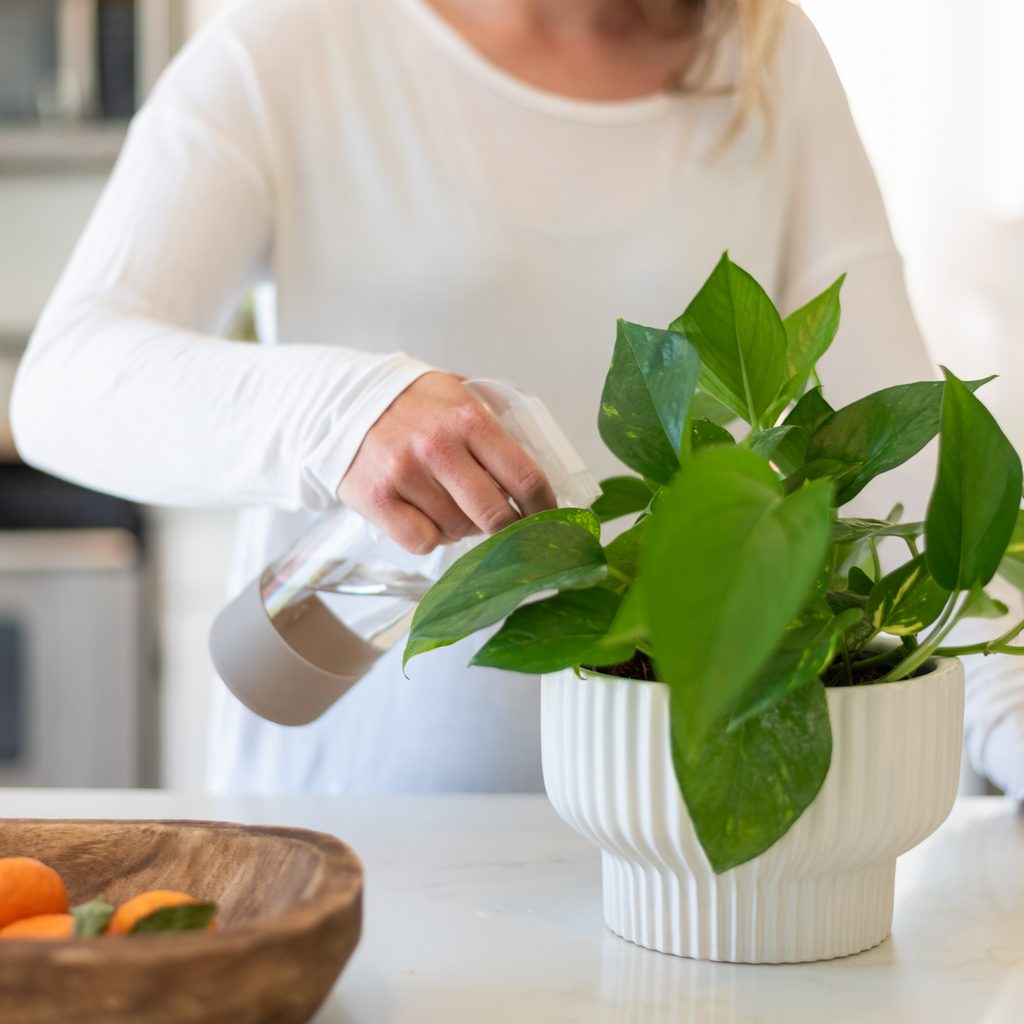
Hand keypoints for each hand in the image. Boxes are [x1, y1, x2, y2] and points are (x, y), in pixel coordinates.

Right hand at [338, 372, 556, 553]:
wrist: (341, 402)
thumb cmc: (412, 405)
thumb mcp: (457, 395)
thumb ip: (494, 426)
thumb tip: (536, 475)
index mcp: (468, 418)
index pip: (525, 476)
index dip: (543, 507)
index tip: (547, 517)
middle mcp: (437, 446)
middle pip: (495, 515)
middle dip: (509, 529)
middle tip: (508, 527)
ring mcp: (405, 474)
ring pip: (459, 530)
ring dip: (464, 528)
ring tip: (452, 506)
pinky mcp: (378, 499)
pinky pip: (423, 542)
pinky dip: (431, 537)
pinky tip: (425, 516)